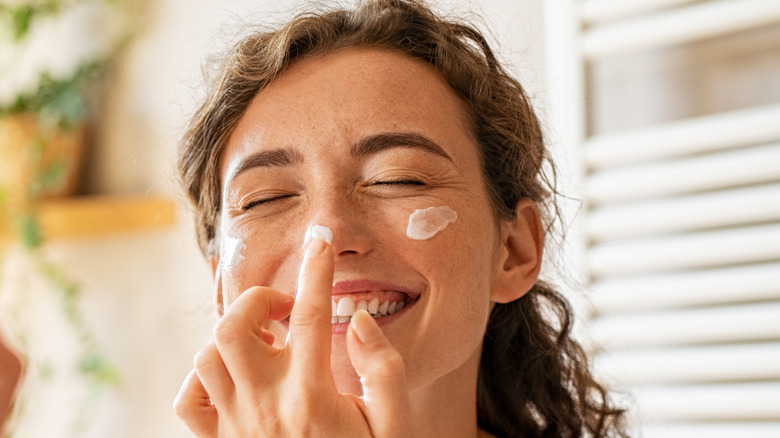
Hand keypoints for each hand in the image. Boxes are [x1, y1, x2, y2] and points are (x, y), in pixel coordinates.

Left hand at [174, 235, 412, 436]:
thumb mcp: (395, 426)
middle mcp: (266, 406)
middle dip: (259, 300)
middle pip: (235, 328)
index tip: (321, 241)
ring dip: (233, 334)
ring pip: (207, 356)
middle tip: (287, 309)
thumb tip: (356, 322)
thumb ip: (383, 370)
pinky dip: (202, 378)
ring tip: (266, 340)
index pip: (309, 316)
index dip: (316, 271)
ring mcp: (236, 425)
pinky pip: (188, 401)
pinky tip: (234, 376)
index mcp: (313, 398)